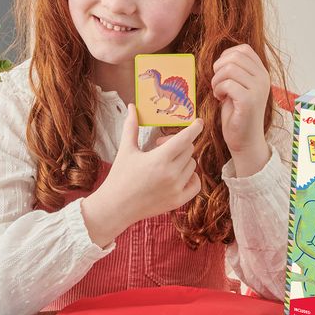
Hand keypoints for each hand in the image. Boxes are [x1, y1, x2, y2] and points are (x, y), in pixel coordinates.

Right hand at [81, 104, 203, 246]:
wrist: (116, 207)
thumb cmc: (119, 177)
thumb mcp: (126, 150)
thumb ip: (131, 126)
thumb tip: (132, 107)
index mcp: (159, 159)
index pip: (185, 138)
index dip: (194, 128)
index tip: (199, 122)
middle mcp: (171, 174)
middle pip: (189, 149)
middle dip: (179, 144)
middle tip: (161, 147)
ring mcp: (176, 189)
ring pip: (192, 165)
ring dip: (183, 160)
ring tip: (165, 163)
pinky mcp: (178, 200)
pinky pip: (195, 183)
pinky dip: (191, 177)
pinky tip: (177, 175)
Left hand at [210, 44, 270, 175]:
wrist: (246, 141)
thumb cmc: (237, 114)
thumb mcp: (238, 88)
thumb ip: (235, 72)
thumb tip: (222, 58)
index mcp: (262, 73)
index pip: (244, 49)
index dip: (226, 56)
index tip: (221, 72)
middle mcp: (263, 78)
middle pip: (235, 56)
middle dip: (218, 67)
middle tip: (217, 83)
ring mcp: (258, 89)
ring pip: (229, 69)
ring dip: (216, 80)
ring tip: (218, 92)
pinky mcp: (248, 101)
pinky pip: (227, 84)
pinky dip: (218, 90)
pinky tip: (220, 99)